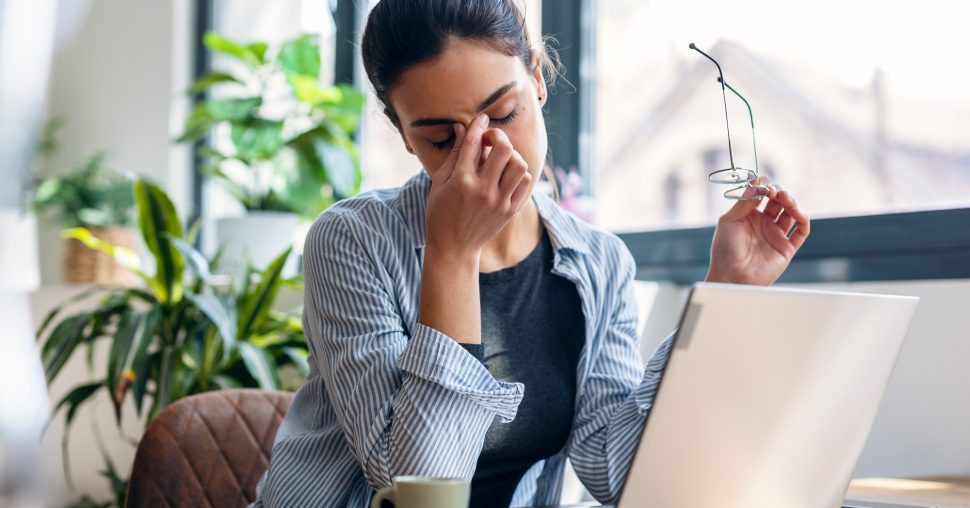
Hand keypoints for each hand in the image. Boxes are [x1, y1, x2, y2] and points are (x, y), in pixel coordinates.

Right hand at [424, 113, 532, 260]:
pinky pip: (525, 181)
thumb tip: (461, 127)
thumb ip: (453, 154)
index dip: (479, 125)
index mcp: (461, 181)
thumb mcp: (439, 182)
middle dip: (498, 136)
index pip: (474, 142)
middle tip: (491, 140)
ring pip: (519, 164)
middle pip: (503, 148)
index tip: (482, 118)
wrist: (454, 247)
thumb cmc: (440, 213)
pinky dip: (519, 172)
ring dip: (511, 155)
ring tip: (500, 159)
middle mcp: (483, 190)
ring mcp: (499, 201)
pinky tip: (507, 173)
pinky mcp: (510, 210)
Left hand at [706, 177, 809, 285]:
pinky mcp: (786, 248)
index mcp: (749, 215)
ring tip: (786, 200)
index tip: (763, 184)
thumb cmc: (725, 250)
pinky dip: (804, 221)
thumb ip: (744, 202)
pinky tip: (799, 214)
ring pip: (791, 213)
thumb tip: (757, 182)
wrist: (731, 276)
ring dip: (792, 203)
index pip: (762, 194)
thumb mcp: (729, 221)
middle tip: (776, 192)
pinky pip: (801, 232)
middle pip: (778, 201)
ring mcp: (775, 235)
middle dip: (780, 192)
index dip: (765, 187)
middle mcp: (763, 223)